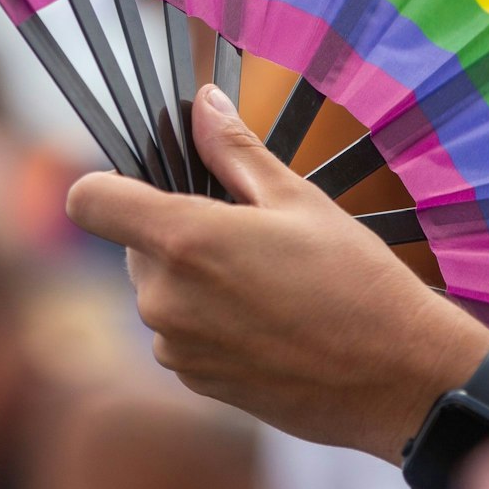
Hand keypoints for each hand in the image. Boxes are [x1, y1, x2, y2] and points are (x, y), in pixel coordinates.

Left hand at [65, 84, 488, 461]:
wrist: (398, 379)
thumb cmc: (355, 281)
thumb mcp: (299, 200)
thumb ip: (235, 151)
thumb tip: (201, 105)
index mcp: (184, 241)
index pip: (90, 201)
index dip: (108, 183)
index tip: (144, 182)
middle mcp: (165, 299)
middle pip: (133, 244)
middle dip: (174, 231)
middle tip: (245, 230)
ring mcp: (177, 347)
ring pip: (160, 290)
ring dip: (193, 279)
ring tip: (267, 280)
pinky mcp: (197, 382)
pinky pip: (181, 334)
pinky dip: (210, 320)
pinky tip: (269, 320)